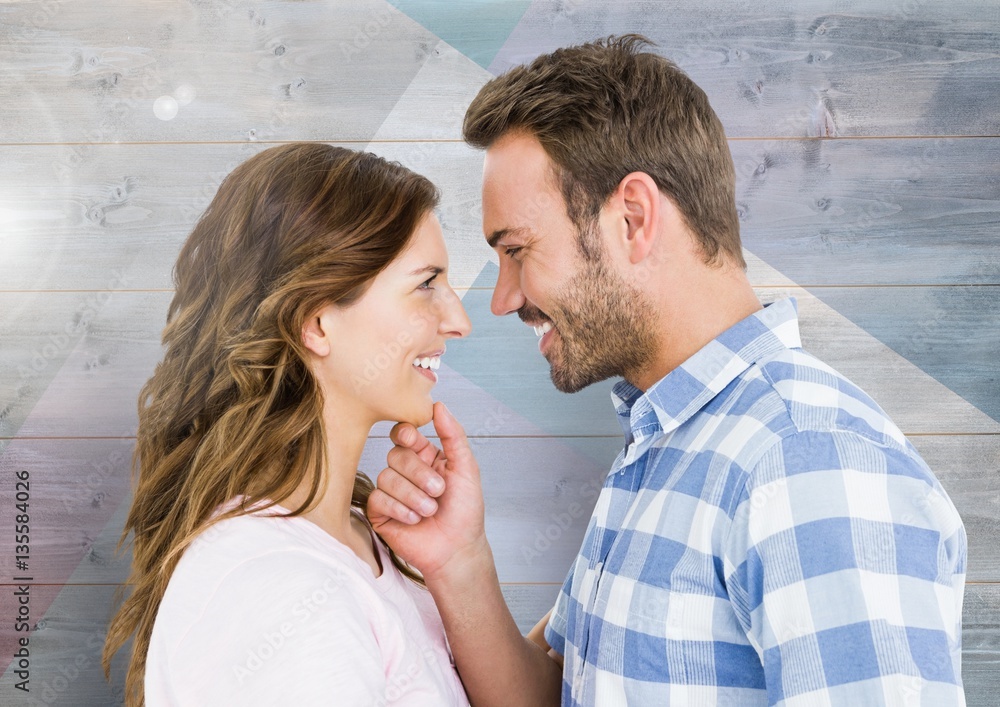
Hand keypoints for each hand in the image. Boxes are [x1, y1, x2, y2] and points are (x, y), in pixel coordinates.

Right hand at [367, 402, 486, 580]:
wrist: (457, 549)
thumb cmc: (465, 511)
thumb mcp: (466, 468)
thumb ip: (453, 435)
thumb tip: (438, 405)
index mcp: (425, 456)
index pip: (403, 433)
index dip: (405, 433)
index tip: (413, 439)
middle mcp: (406, 471)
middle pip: (395, 454)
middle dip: (419, 474)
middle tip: (439, 491)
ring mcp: (391, 491)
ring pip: (386, 477)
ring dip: (413, 495)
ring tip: (430, 510)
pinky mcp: (380, 512)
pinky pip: (378, 498)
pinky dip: (399, 508)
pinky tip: (414, 519)